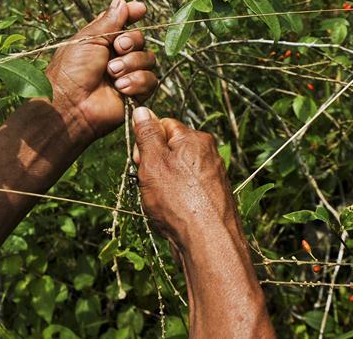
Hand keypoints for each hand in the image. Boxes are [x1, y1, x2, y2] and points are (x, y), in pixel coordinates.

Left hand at [46, 0, 157, 139]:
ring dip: (132, 64)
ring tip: (112, 74)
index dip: (133, 14)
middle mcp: (116, 56)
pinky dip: (137, 82)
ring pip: (149, 59)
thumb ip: (109, 20)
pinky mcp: (136, 94)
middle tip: (117, 48)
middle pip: (140, 39)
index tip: (140, 9)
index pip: (124, 22)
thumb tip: (122, 0)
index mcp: (102, 41)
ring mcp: (127, 75)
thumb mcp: (88, 38)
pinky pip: (151, 80)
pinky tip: (120, 89)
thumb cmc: (72, 71)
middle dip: (131, 42)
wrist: (72, 105)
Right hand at [131, 107, 239, 246]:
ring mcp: (212, 176)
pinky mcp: (213, 197)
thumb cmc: (179, 201)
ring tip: (160, 203)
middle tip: (148, 185)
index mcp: (195, 139)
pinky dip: (175, 199)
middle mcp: (208, 153)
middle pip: (170, 149)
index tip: (140, 160)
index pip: (163, 125)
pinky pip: (186, 191)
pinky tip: (171, 214)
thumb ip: (147, 134)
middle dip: (153, 165)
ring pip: (176, 172)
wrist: (209, 242)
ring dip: (162, 185)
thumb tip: (142, 110)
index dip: (146, 141)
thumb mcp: (153, 162)